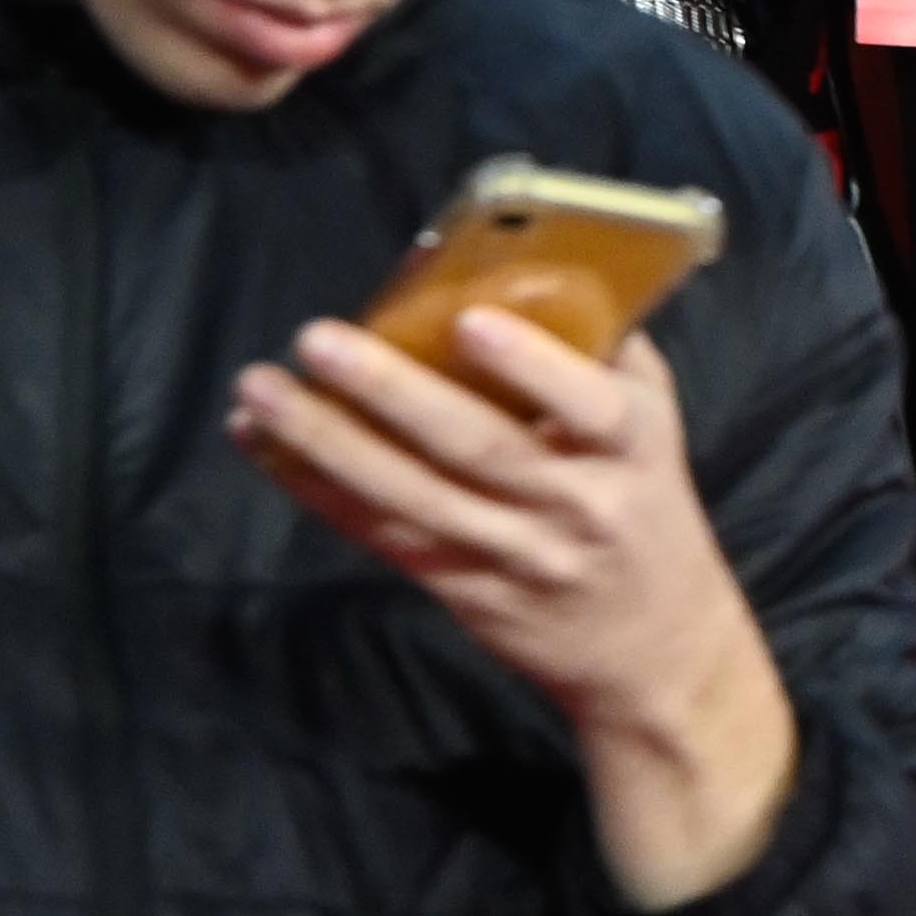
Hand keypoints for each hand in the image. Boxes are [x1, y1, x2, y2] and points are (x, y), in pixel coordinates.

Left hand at [232, 302, 798, 910]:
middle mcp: (573, 504)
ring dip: (325, 441)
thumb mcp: (654, 429)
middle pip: (475, 448)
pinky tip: (263, 444)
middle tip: (318, 339)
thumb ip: (606, 357)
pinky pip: (379, 533)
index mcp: (631, 452)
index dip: (530, 365)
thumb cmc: (645, 506)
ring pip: (408, 497)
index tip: (468, 320)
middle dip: (390, 392)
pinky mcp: (460, 589)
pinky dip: (315, 488)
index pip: (588, 406)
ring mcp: (512, 554)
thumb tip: (529, 269)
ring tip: (260, 390)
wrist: (653, 645)